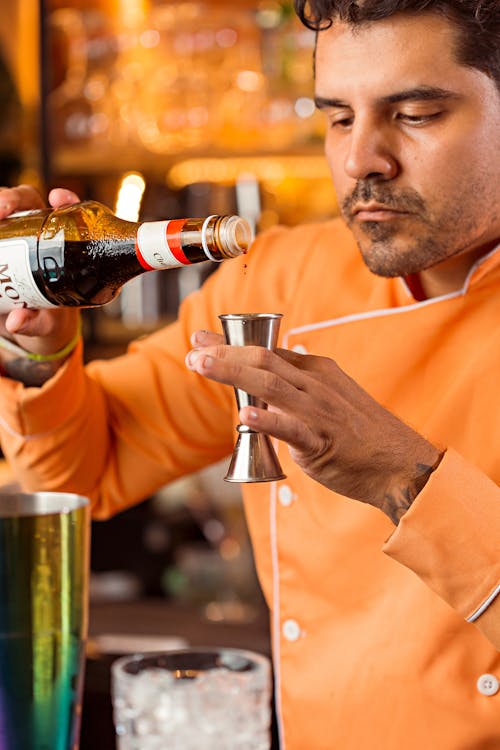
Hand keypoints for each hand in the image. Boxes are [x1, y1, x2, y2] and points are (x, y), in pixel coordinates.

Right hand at [0, 186, 80, 356]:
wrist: (28, 323)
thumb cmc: (47, 320)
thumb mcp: (46, 324)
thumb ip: (35, 323)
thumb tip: (16, 322)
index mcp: (63, 250)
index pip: (68, 215)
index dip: (66, 201)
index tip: (57, 198)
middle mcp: (38, 235)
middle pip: (27, 203)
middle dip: (13, 199)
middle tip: (2, 209)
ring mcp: (14, 236)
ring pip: (4, 208)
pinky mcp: (2, 242)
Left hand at [187, 330, 441, 522]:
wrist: (401, 465)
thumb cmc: (362, 437)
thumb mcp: (329, 402)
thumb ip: (295, 395)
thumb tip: (258, 396)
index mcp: (317, 371)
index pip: (268, 350)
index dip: (231, 344)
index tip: (201, 339)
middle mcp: (317, 384)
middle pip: (264, 360)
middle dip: (224, 354)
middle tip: (192, 352)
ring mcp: (320, 411)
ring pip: (270, 384)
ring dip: (233, 372)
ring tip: (202, 365)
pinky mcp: (323, 441)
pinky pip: (292, 428)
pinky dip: (267, 420)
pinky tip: (243, 414)